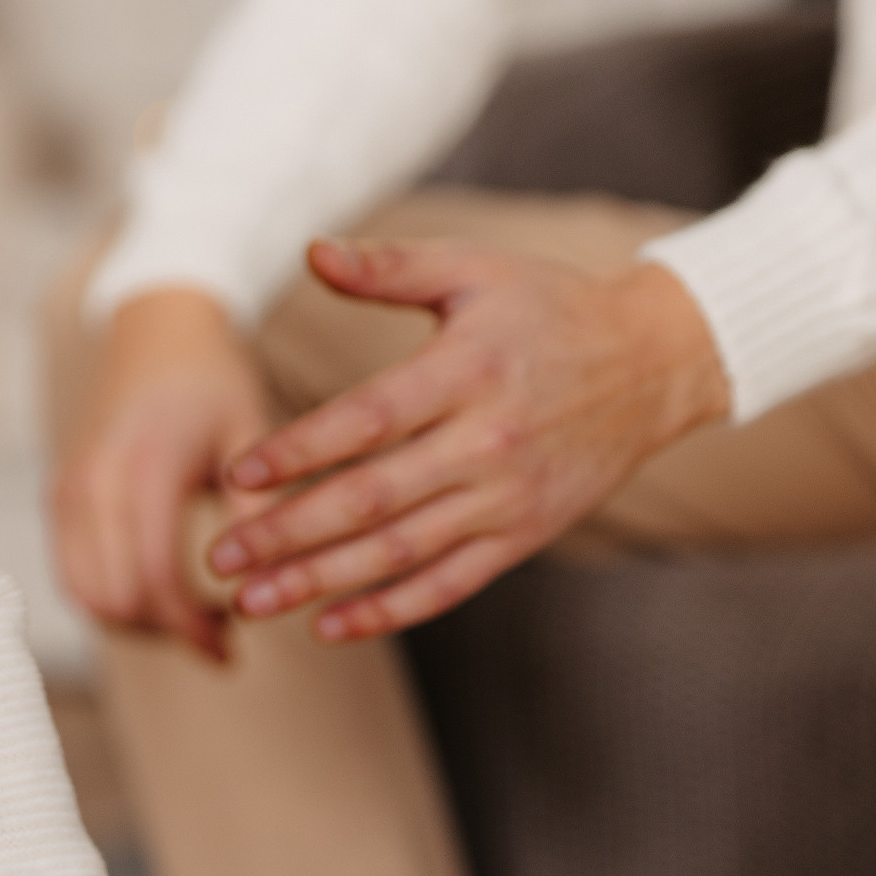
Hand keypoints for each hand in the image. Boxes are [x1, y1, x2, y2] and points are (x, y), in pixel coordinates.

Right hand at [49, 288, 270, 657]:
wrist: (154, 325)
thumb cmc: (212, 377)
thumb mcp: (250, 433)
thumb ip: (257, 510)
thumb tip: (266, 593)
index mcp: (144, 466)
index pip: (154, 579)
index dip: (191, 628)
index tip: (231, 649)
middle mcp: (93, 481)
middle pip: (114, 599)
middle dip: (166, 632)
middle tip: (219, 634)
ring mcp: (67, 488)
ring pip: (85, 595)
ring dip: (136, 621)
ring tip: (191, 616)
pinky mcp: (58, 494)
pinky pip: (71, 572)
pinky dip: (110, 598)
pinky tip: (159, 590)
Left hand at [207, 239, 728, 640]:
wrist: (656, 362)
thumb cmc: (549, 307)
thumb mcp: (474, 270)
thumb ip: (389, 267)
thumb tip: (310, 251)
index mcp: (467, 373)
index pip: (368, 420)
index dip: (299, 450)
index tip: (236, 474)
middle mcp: (488, 443)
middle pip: (374, 499)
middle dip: (290, 533)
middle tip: (220, 558)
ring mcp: (509, 498)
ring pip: (403, 552)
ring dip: (323, 582)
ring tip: (251, 601)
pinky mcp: (525, 536)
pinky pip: (450, 584)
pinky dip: (390, 609)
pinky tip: (329, 624)